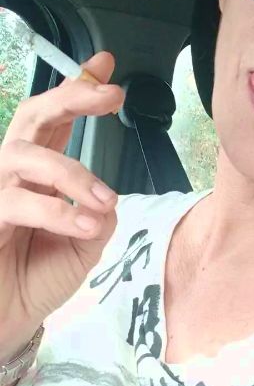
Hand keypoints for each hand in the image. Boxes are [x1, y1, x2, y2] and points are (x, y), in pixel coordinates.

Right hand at [0, 51, 125, 344]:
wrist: (8, 320)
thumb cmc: (39, 279)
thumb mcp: (83, 246)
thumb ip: (97, 216)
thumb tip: (108, 201)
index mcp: (42, 175)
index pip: (57, 123)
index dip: (78, 90)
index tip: (106, 66)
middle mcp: (15, 174)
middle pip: (33, 116)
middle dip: (72, 97)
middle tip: (111, 96)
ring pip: (25, 156)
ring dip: (72, 173)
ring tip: (106, 201)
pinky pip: (17, 201)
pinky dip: (56, 211)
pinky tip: (85, 225)